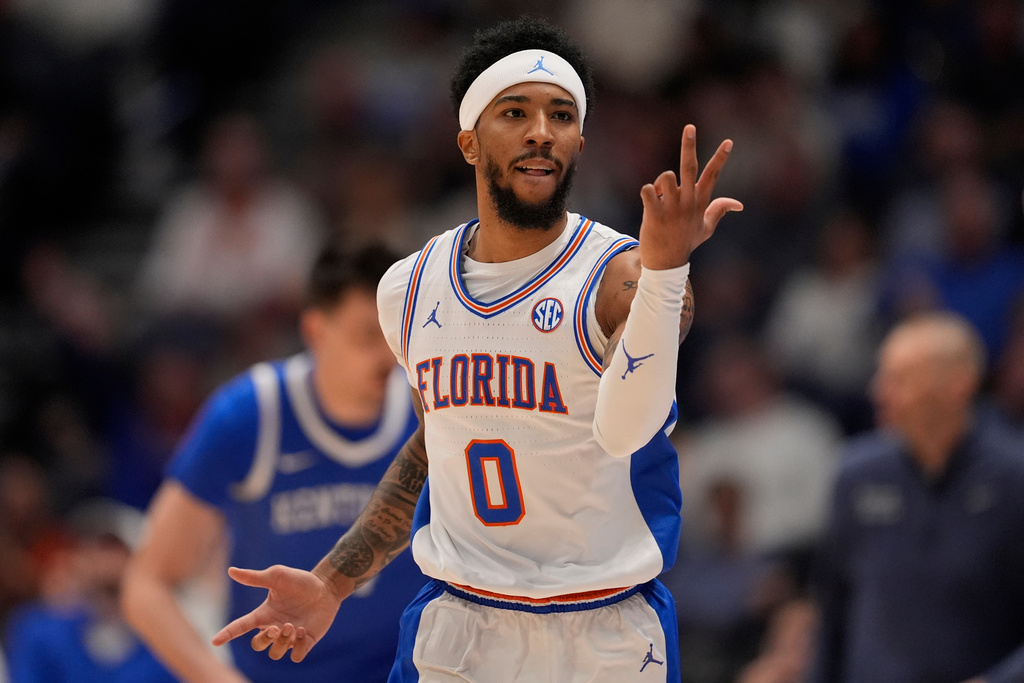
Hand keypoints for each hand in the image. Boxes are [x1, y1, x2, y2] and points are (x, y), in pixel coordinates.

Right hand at [211, 565, 342, 662]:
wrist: (327, 587)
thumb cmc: (300, 581)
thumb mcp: (277, 576)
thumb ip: (254, 578)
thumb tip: (231, 570)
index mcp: (264, 614)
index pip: (241, 626)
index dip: (228, 634)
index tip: (215, 641)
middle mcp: (274, 627)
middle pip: (258, 645)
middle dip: (264, 639)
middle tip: (277, 627)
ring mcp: (289, 637)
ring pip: (275, 653)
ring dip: (282, 642)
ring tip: (293, 626)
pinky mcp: (305, 642)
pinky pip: (295, 656)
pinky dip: (297, 647)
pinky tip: (304, 632)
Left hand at [638, 124, 741, 269]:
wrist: (666, 263)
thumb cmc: (685, 243)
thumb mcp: (706, 228)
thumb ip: (719, 211)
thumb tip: (739, 204)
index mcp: (700, 202)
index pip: (713, 175)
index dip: (721, 158)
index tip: (729, 142)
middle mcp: (687, 201)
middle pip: (689, 167)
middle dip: (689, 145)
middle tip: (689, 127)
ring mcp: (672, 207)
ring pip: (665, 176)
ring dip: (661, 182)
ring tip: (660, 198)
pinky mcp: (655, 213)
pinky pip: (647, 190)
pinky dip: (646, 192)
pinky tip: (649, 205)